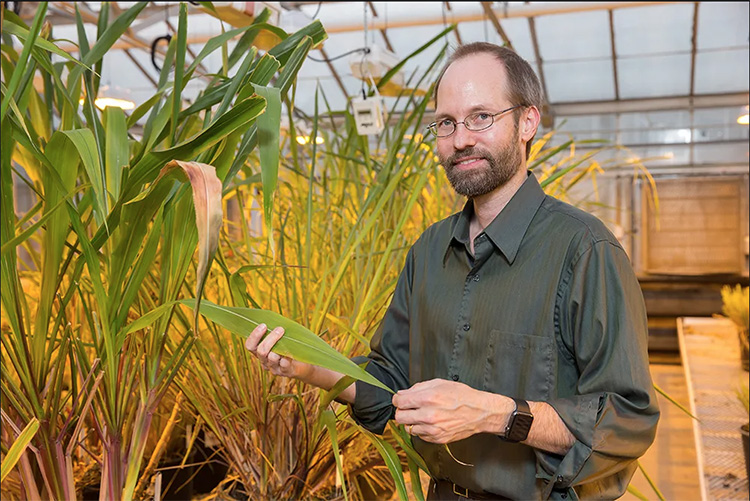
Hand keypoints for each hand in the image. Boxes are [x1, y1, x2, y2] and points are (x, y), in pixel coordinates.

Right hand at [245, 323, 312, 379]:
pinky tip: (291, 353)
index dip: (254, 336)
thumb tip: (273, 318)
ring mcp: (274, 368)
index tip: (263, 325)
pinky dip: (287, 357)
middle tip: (280, 329)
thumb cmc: (290, 347)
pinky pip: (284, 364)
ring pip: (272, 357)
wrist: (304, 364)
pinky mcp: (285, 372)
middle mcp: (264, 361)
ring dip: (279, 347)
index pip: (250, 346)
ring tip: (287, 340)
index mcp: (259, 352)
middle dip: (270, 338)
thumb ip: (274, 331)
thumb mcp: (280, 338)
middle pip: (261, 351)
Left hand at [392, 379, 507, 443]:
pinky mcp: (437, 439)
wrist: (479, 412)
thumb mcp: (439, 383)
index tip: (400, 399)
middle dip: (401, 411)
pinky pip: (419, 436)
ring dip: (412, 421)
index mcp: (428, 399)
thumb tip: (402, 393)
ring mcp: (432, 429)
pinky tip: (430, 422)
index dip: (397, 399)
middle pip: (399, 417)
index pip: (399, 402)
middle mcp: (428, 416)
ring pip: (408, 428)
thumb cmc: (461, 396)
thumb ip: (418, 388)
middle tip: (408, 408)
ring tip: (422, 415)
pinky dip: (421, 429)